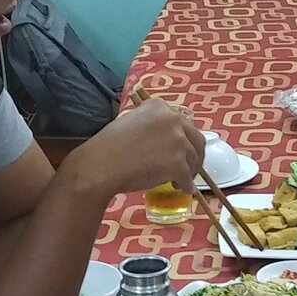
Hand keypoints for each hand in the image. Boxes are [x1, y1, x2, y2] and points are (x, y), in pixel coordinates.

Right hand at [73, 99, 204, 197]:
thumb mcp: (131, 121)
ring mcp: (177, 141)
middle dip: (195, 156)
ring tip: (180, 181)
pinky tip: (181, 188)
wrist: (100, 165)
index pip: (183, 123)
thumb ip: (152, 124)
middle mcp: (172, 119)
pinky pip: (187, 177)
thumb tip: (166, 139)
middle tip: (190, 168)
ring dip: (189, 172)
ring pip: (193, 160)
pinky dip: (186, 185)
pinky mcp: (177, 162)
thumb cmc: (109, 146)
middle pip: (196, 140)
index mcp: (159, 107)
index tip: (182, 150)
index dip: (185, 140)